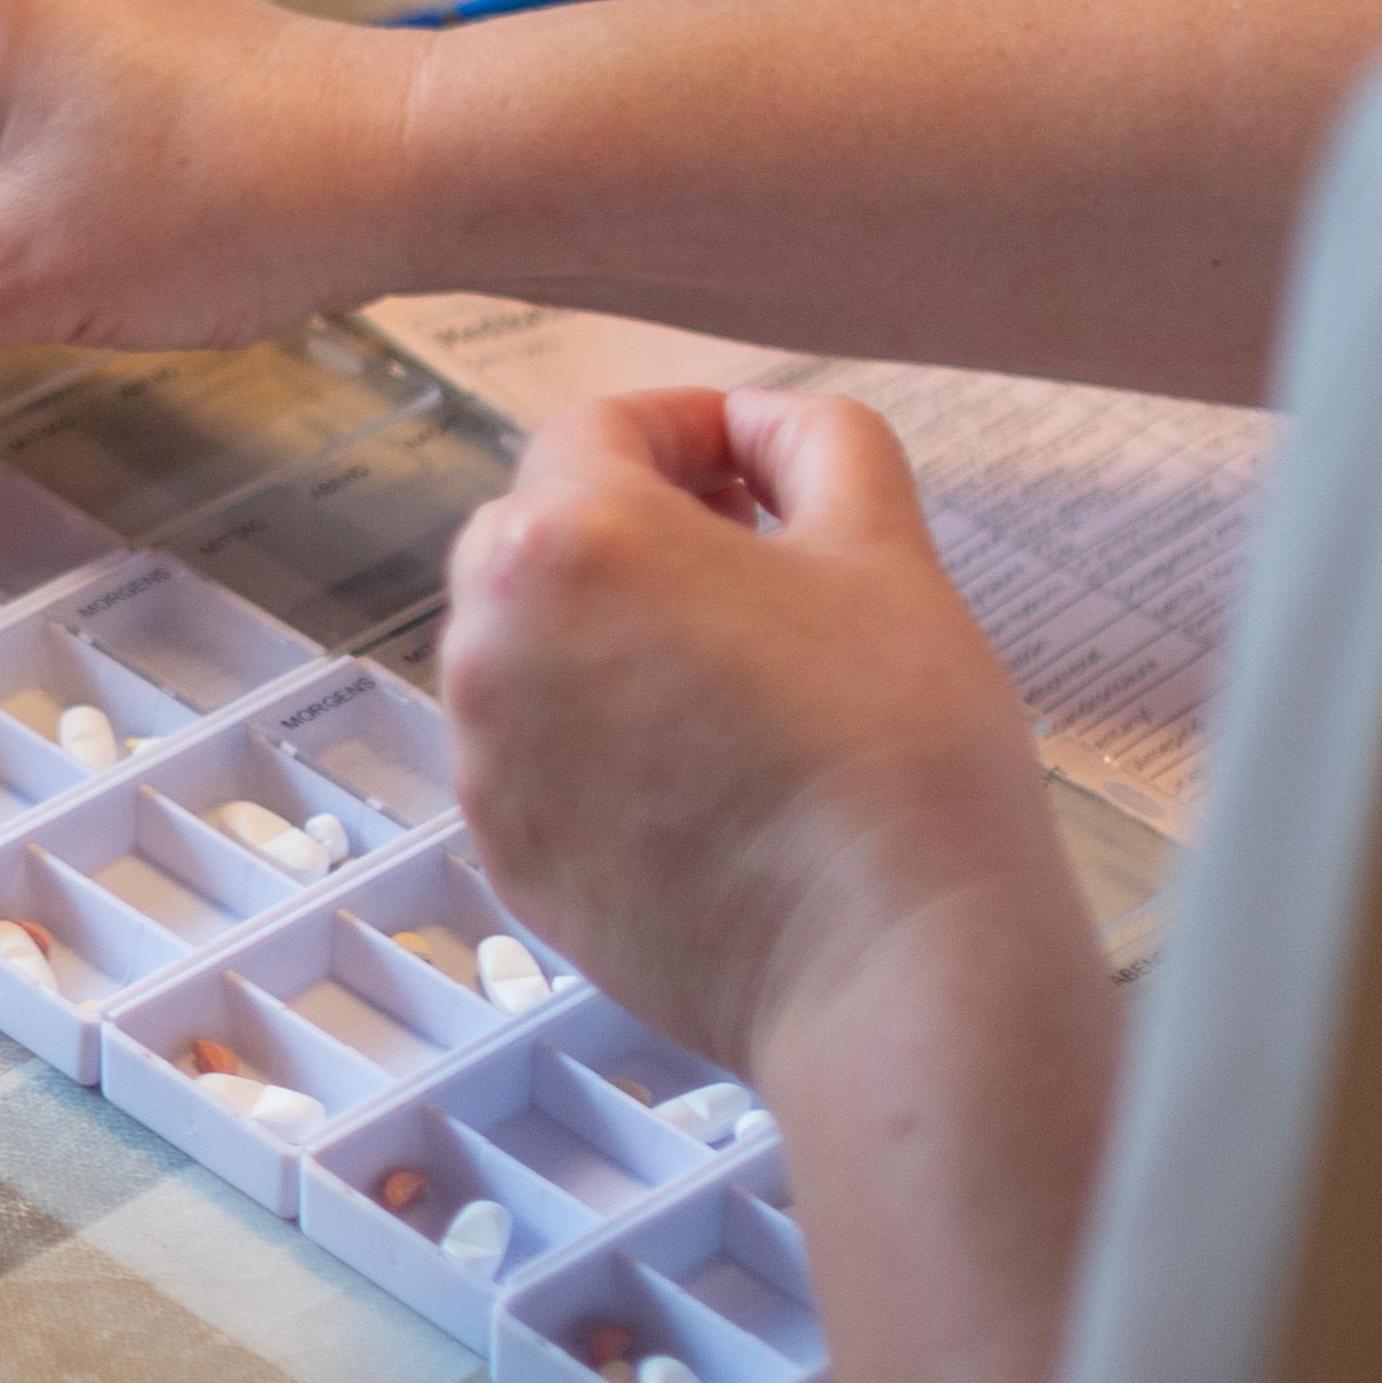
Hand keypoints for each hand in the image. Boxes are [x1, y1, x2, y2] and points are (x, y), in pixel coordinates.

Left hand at [434, 390, 1081, 1068]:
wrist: (888, 959)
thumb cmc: (896, 751)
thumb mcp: (882, 545)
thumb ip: (815, 440)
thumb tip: (763, 423)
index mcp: (568, 543)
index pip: (597, 432)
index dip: (687, 429)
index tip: (753, 463)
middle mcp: (490, 644)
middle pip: (539, 534)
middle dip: (636, 524)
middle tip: (751, 556)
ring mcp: (485, 760)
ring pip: (528, 647)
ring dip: (610, 630)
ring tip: (736, 670)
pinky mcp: (506, 855)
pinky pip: (532, 753)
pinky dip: (596, 735)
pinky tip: (703, 767)